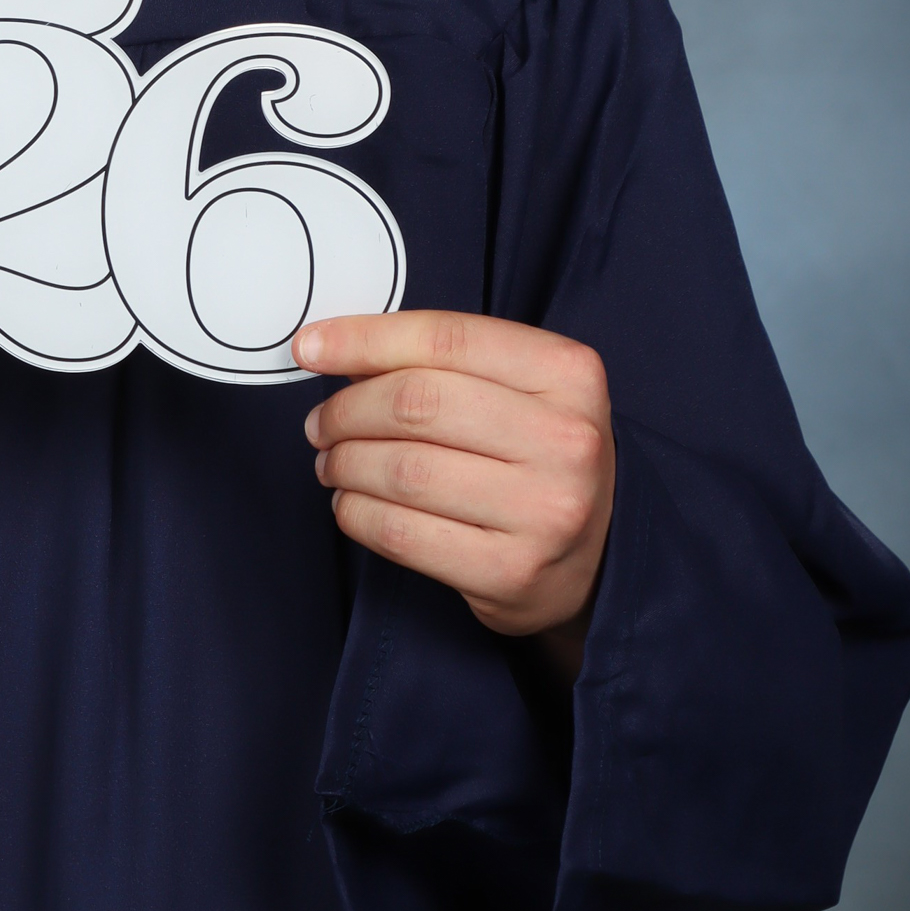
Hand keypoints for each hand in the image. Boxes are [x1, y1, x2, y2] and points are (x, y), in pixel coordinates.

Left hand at [294, 311, 613, 672]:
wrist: (600, 555)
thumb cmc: (538, 455)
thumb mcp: (518, 389)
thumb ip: (441, 361)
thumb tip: (332, 346)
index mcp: (570, 374)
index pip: (446, 338)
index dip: (364, 338)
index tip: (310, 347)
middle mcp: (567, 441)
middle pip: (417, 404)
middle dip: (347, 410)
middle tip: (322, 423)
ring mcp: (544, 512)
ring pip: (403, 470)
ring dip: (345, 462)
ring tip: (332, 461)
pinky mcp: (512, 572)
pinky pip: (402, 534)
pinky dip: (358, 513)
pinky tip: (352, 503)